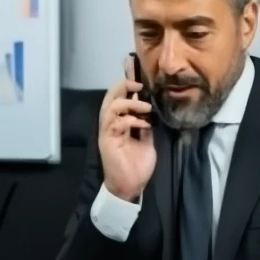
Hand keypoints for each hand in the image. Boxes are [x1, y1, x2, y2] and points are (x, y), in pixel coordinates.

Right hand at [98, 59, 156, 201]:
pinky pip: (116, 122)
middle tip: (139, 85)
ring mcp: (108, 131)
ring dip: (129, 102)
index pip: (120, 97)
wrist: (131, 187)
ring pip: (111, 106)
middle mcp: (111, 123)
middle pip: (110, 96)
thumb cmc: (137, 166)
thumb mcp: (147, 141)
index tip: (136, 73)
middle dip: (124, 86)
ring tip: (145, 106)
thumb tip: (151, 111)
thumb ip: (146, 125)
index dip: (126, 84)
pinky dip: (130, 119)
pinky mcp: (108, 140)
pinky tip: (142, 123)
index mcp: (120, 122)